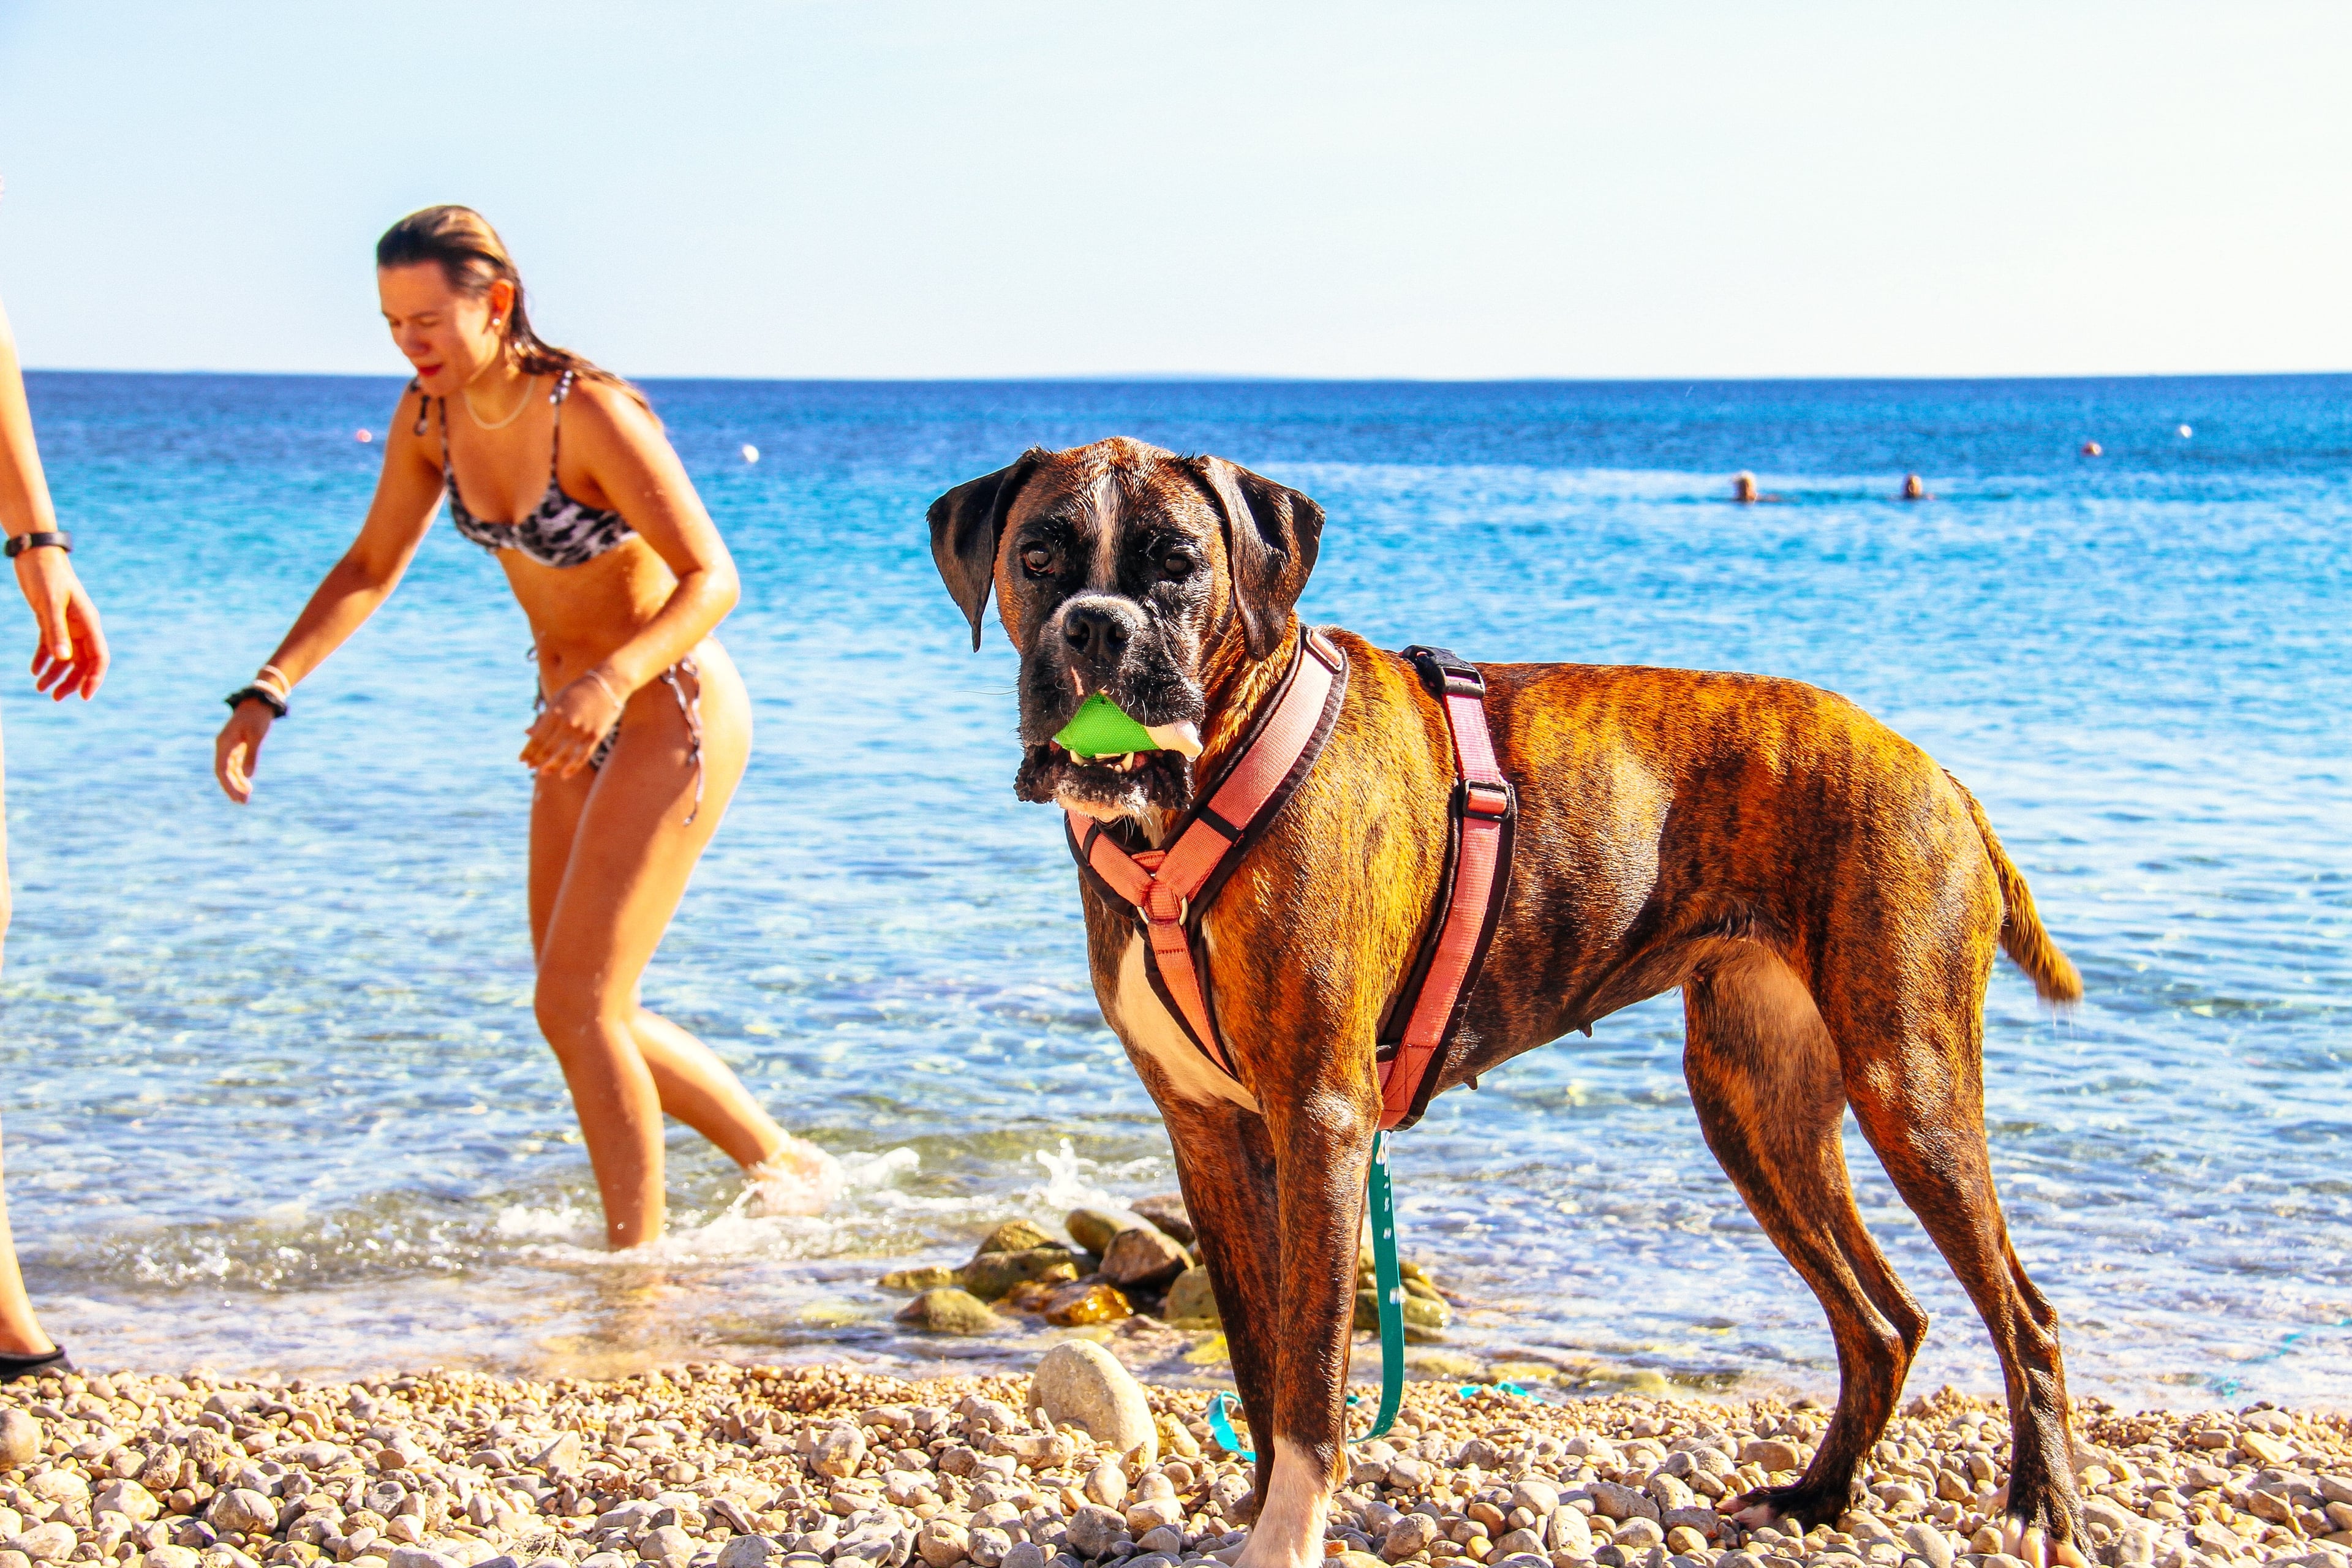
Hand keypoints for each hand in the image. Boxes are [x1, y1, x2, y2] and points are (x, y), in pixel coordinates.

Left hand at [13, 548, 106, 699]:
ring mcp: (67, 624)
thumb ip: (56, 631)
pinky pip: (51, 645)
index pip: (98, 657)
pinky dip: (43, 659)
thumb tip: (63, 660)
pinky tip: (34, 671)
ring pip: (67, 656)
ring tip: (41, 689)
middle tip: (56, 698)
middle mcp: (81, 626)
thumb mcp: (49, 604)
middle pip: (83, 662)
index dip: (94, 678)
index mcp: (88, 623)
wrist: (35, 554)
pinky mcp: (51, 619)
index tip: (85, 697)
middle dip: (72, 682)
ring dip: (56, 674)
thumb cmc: (46, 575)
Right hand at [215, 699, 275, 802]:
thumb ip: (251, 755)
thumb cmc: (258, 717)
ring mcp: (229, 747)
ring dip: (236, 784)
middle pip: (223, 772)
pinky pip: (235, 765)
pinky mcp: (237, 747)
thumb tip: (247, 775)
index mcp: (224, 743)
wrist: (259, 702)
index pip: (222, 769)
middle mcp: (224, 746)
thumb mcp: (257, 736)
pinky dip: (240, 776)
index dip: (228, 784)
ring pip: (229, 770)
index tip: (237, 797)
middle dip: (231, 788)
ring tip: (245, 799)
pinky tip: (247, 786)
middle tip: (242, 802)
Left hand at [521, 668, 626, 778]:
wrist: (608, 684)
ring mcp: (582, 730)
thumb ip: (543, 719)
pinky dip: (573, 767)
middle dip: (536, 759)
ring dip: (551, 766)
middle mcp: (567, 723)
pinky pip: (583, 756)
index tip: (522, 760)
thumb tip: (527, 733)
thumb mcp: (557, 700)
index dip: (528, 751)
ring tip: (543, 773)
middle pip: (548, 748)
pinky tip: (564, 775)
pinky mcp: (595, 735)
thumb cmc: (579, 691)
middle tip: (529, 767)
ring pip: (563, 755)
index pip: (537, 738)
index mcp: (555, 712)